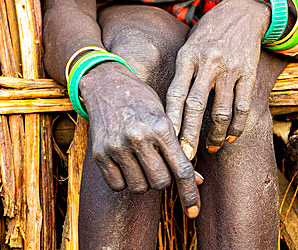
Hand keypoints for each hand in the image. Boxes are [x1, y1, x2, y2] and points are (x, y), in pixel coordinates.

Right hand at [79, 62, 201, 216]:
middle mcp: (138, 137)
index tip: (194, 213)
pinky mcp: (99, 154)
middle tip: (158, 163)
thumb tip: (197, 181)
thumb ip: (179, 149)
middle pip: (160, 182)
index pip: (181, 169)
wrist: (106, 84)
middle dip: (163, 179)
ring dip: (143, 181)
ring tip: (140, 160)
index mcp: (160, 126)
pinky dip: (124, 181)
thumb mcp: (164, 118)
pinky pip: (117, 186)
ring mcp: (116, 146)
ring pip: (139, 187)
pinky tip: (125, 163)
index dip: (190, 193)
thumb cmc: (142, 101)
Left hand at [165, 0, 269, 156]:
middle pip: (195, 106)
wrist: (241, 13)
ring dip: (214, 134)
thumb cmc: (208, 34)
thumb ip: (181, 74)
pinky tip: (230, 137)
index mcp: (187, 57)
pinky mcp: (248, 73)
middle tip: (185, 157)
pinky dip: (236, 126)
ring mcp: (229, 68)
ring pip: (221, 111)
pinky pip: (242, 106)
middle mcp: (207, 63)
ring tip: (209, 148)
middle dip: (189, 135)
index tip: (165, 141)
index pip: (175, 93)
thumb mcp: (188, 47)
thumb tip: (167, 112)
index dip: (170, 119)